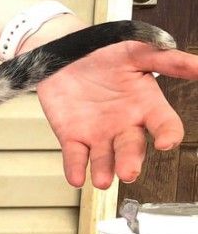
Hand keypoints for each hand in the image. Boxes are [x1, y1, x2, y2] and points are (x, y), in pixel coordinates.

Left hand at [36, 41, 197, 188]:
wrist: (66, 54)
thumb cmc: (104, 53)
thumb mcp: (137, 52)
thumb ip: (168, 61)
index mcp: (146, 105)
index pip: (164, 125)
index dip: (168, 135)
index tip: (165, 143)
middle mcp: (125, 125)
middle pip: (132, 148)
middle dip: (130, 161)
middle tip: (128, 172)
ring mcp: (99, 134)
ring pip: (105, 158)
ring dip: (104, 170)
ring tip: (103, 181)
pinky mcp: (73, 137)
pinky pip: (75, 156)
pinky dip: (75, 168)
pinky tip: (77, 178)